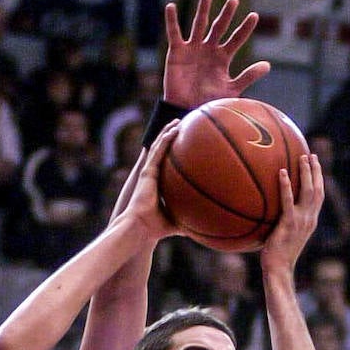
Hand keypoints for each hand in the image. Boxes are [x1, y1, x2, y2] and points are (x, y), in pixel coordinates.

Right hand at [125, 122, 180, 241]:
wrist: (142, 228)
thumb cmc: (157, 228)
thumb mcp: (178, 222)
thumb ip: (190, 220)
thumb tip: (207, 226)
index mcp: (157, 184)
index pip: (165, 163)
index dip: (172, 151)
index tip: (183, 142)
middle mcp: (152, 175)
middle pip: (161, 150)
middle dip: (170, 135)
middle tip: (181, 124)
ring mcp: (148, 172)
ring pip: (158, 146)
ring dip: (168, 131)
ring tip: (178, 120)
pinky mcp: (147, 172)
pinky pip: (158, 151)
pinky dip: (165, 139)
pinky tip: (174, 129)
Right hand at [163, 0, 269, 108]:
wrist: (187, 111)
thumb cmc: (209, 102)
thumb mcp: (231, 89)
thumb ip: (248, 76)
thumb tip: (268, 65)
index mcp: (223, 58)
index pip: (236, 39)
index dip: (245, 28)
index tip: (254, 16)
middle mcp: (209, 49)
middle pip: (219, 27)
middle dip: (226, 14)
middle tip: (233, 1)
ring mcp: (193, 48)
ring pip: (199, 24)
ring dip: (203, 9)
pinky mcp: (177, 51)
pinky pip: (174, 33)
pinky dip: (171, 20)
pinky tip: (171, 7)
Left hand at [260, 153, 323, 274]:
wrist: (278, 269)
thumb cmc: (277, 255)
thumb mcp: (285, 234)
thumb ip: (285, 220)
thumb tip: (271, 207)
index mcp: (311, 221)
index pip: (319, 196)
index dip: (319, 179)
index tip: (315, 164)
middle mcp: (310, 219)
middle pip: (318, 190)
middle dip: (316, 171)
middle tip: (311, 155)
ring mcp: (301, 222)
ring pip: (309, 192)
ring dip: (306, 173)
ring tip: (302, 158)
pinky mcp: (289, 224)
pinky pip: (288, 201)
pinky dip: (286, 186)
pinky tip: (282, 173)